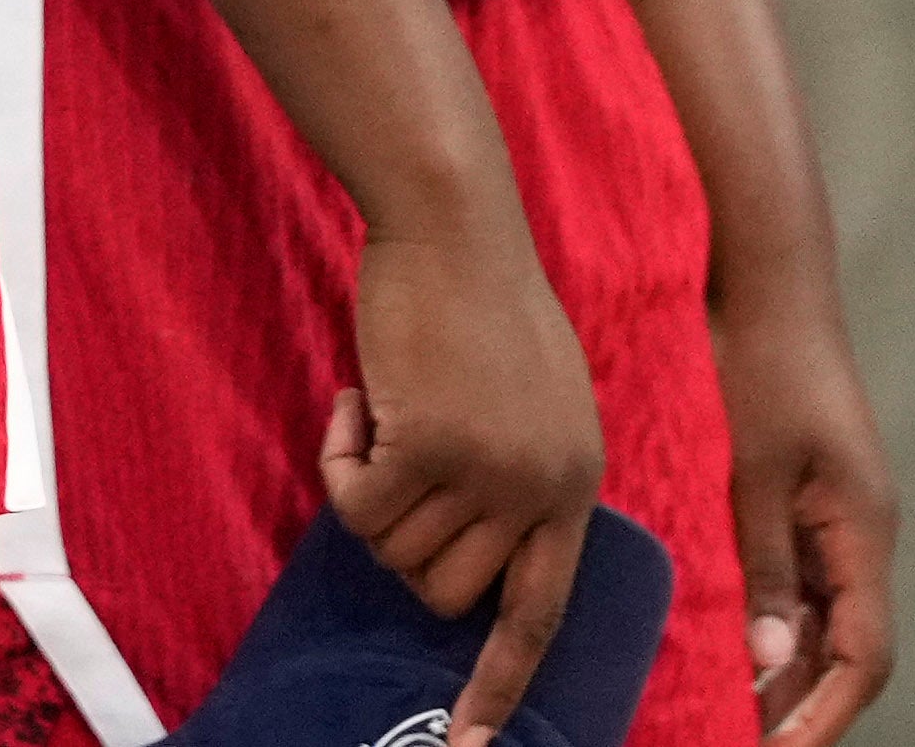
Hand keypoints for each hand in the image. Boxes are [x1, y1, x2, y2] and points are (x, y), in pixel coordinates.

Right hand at [319, 211, 605, 746]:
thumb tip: (470, 559)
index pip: (540, 611)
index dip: (498, 681)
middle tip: (392, 463)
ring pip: (394, 551)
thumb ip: (520, 477)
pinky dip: (339, 461)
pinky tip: (355, 400)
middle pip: (445, 592)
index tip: (467, 745)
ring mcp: (489, 472)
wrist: (455, 221)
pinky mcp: (429, 446)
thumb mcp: (534, 400)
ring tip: (381, 413)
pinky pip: (355, 505)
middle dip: (402, 541)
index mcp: (575, 481)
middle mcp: (543, 489)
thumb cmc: (482, 297)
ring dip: (368, 491)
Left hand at [713, 245, 897, 742]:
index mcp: (864, 530)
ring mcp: (841, 515)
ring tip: (733, 712)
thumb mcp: (753, 471)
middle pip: (851, 647)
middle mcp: (863, 531)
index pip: (864, 655)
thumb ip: (767, 566)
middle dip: (805, 705)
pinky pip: (806, 579)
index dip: (825, 714)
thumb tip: (774, 659)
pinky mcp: (813, 495)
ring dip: (789, 668)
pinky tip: (733, 641)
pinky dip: (778, 620)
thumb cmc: (763, 364)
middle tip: (743, 742)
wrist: (770, 280)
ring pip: (828, 617)